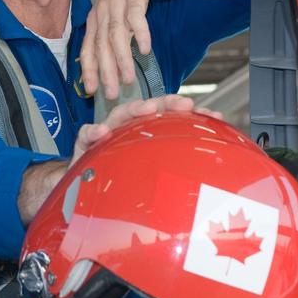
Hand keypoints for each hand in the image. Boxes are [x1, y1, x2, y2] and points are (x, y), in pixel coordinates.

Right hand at [19, 95, 219, 222]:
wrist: (82, 194)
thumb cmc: (121, 183)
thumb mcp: (151, 177)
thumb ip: (173, 168)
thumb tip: (211, 169)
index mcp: (146, 134)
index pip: (170, 118)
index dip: (193, 116)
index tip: (214, 116)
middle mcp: (128, 130)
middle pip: (148, 110)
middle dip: (167, 103)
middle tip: (185, 104)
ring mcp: (106, 136)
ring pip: (119, 116)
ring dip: (134, 110)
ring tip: (148, 109)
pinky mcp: (84, 146)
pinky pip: (86, 135)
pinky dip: (93, 131)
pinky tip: (101, 132)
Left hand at [80, 0, 158, 100]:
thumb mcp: (111, 13)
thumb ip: (109, 35)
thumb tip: (107, 64)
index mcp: (95, 20)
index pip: (88, 49)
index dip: (88, 70)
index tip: (91, 91)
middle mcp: (103, 13)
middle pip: (101, 46)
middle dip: (105, 72)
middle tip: (110, 93)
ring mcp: (117, 4)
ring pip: (117, 35)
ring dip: (122, 59)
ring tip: (127, 79)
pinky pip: (137, 17)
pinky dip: (140, 34)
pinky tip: (145, 49)